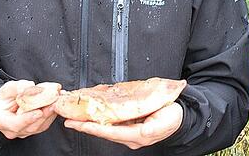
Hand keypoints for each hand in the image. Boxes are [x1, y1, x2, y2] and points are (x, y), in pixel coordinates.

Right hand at [0, 80, 60, 138]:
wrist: (6, 103)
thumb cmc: (5, 97)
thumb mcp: (7, 88)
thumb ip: (17, 87)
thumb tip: (29, 86)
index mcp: (2, 121)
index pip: (16, 124)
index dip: (28, 119)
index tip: (39, 112)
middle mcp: (12, 131)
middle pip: (31, 126)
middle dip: (44, 114)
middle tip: (54, 103)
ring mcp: (24, 132)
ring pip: (40, 126)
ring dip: (50, 113)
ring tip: (57, 101)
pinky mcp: (33, 129)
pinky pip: (44, 124)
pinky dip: (51, 113)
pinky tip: (56, 103)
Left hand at [63, 102, 182, 148]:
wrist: (179, 115)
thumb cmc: (172, 117)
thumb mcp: (165, 122)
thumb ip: (153, 127)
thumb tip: (144, 130)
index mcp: (137, 135)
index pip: (110, 132)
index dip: (94, 128)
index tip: (79, 124)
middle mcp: (130, 135)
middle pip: (103, 131)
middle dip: (85, 126)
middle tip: (68, 121)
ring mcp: (128, 131)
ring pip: (105, 127)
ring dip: (89, 122)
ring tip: (74, 117)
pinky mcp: (129, 125)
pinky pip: (110, 122)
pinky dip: (99, 117)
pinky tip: (90, 113)